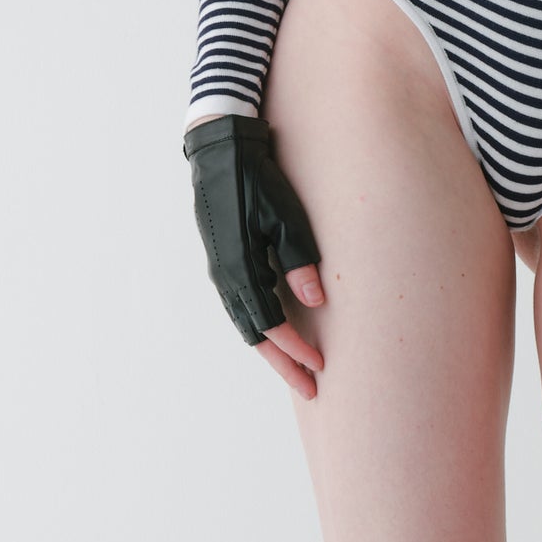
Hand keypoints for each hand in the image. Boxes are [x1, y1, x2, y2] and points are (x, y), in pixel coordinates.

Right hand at [182, 114, 326, 399]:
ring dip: (272, 349)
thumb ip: (299, 259)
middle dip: (284, 364)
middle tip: (311, 389)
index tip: (320, 366)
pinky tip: (279, 332)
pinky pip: (241, 306)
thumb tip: (316, 302)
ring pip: (246, 323)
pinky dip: (260, 326)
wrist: (220, 151)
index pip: (270, 323)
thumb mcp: (284, 216)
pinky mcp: (224, 260)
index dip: (296, 349)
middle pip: (255, 335)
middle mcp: (226, 275)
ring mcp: (222, 270)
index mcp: (240, 267)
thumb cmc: (257, 180)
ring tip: (297, 369)